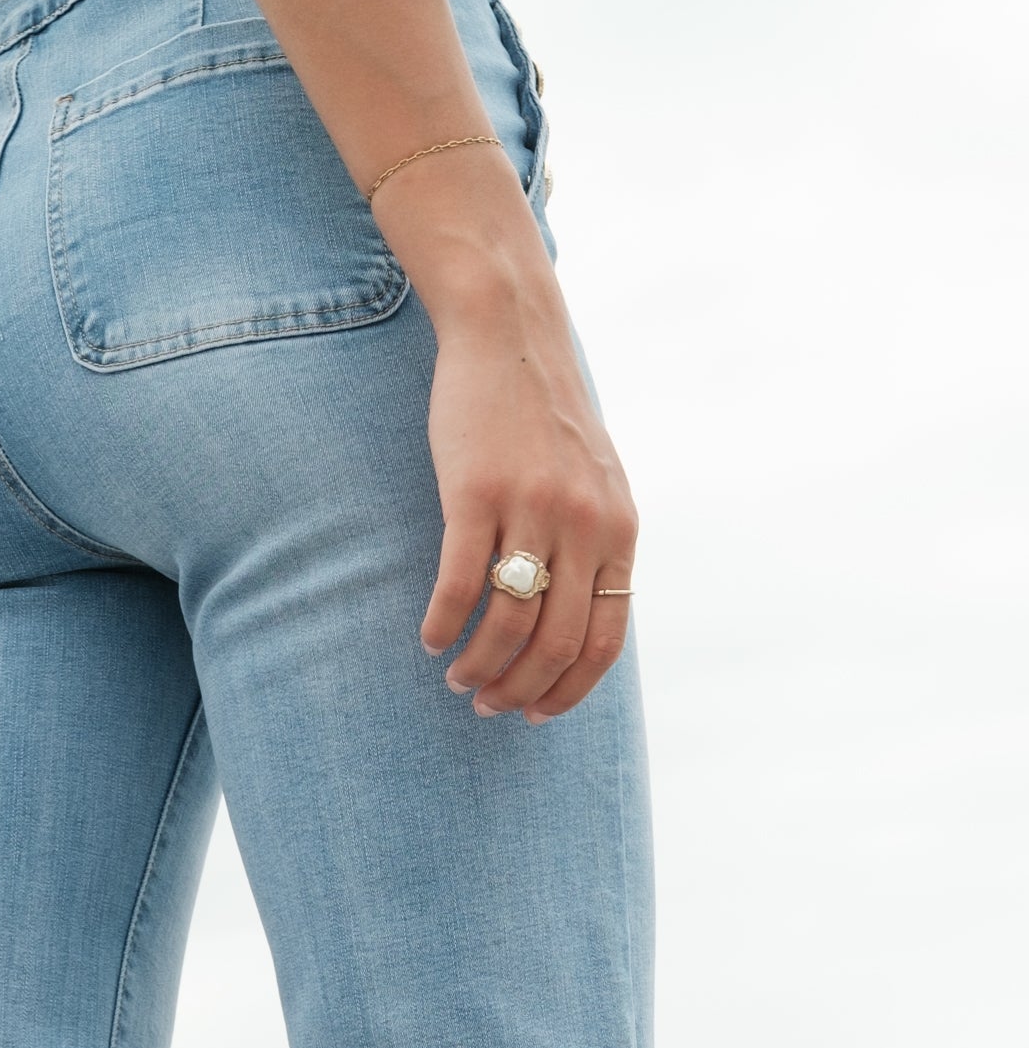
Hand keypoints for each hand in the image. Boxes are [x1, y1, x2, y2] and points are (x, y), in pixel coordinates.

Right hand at [414, 273, 637, 720]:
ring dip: (478, 665)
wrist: (510, 335)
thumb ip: (593, 544)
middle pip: (555, 643)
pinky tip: (429, 638)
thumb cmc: (543, 416)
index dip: (568, 691)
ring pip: (508, 622)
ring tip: (456, 678)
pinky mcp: (477, 491)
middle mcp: (584, 524)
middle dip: (518, 690)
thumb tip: (574, 623)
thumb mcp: (595, 481)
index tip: (535, 713)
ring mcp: (532, 507)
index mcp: (617, 530)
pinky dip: (443, 624)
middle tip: (485, 705)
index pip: (604, 641)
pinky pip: (460, 583)